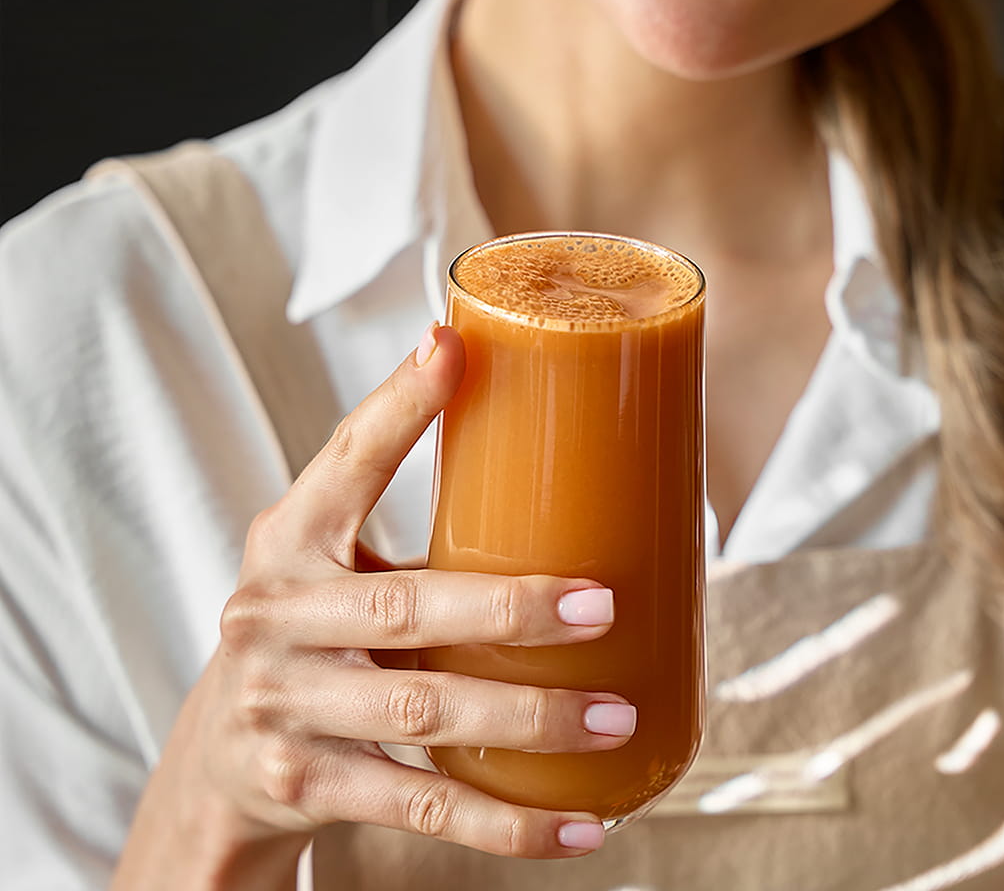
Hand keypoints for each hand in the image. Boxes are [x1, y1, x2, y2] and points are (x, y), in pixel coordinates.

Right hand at [114, 325, 628, 887]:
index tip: (452, 348)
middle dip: (512, 606)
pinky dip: (505, 821)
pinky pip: (420, 802)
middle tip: (604, 604)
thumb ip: (415, 530)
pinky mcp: (300, 787)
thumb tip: (564, 470)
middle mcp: (273, 612)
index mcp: (289, 536)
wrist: (217, 767)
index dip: (398, 405)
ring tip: (617, 715)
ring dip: (529, 716)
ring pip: (421, 707)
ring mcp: (282, 704)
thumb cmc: (313, 637)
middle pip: (405, 605)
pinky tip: (579, 825)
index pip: (346, 459)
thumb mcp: (335, 567)